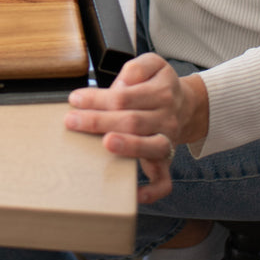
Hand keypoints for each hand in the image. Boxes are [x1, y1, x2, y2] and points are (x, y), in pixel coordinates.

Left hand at [64, 53, 208, 203]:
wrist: (186, 105)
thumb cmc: (159, 85)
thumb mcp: (153, 64)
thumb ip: (137, 67)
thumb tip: (123, 83)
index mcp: (160, 93)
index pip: (124, 97)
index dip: (98, 98)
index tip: (75, 99)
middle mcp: (166, 119)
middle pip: (132, 121)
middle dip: (99, 121)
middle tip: (72, 121)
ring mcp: (167, 142)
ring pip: (151, 147)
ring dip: (128, 146)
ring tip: (107, 143)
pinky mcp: (166, 161)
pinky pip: (164, 181)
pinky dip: (152, 191)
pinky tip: (135, 194)